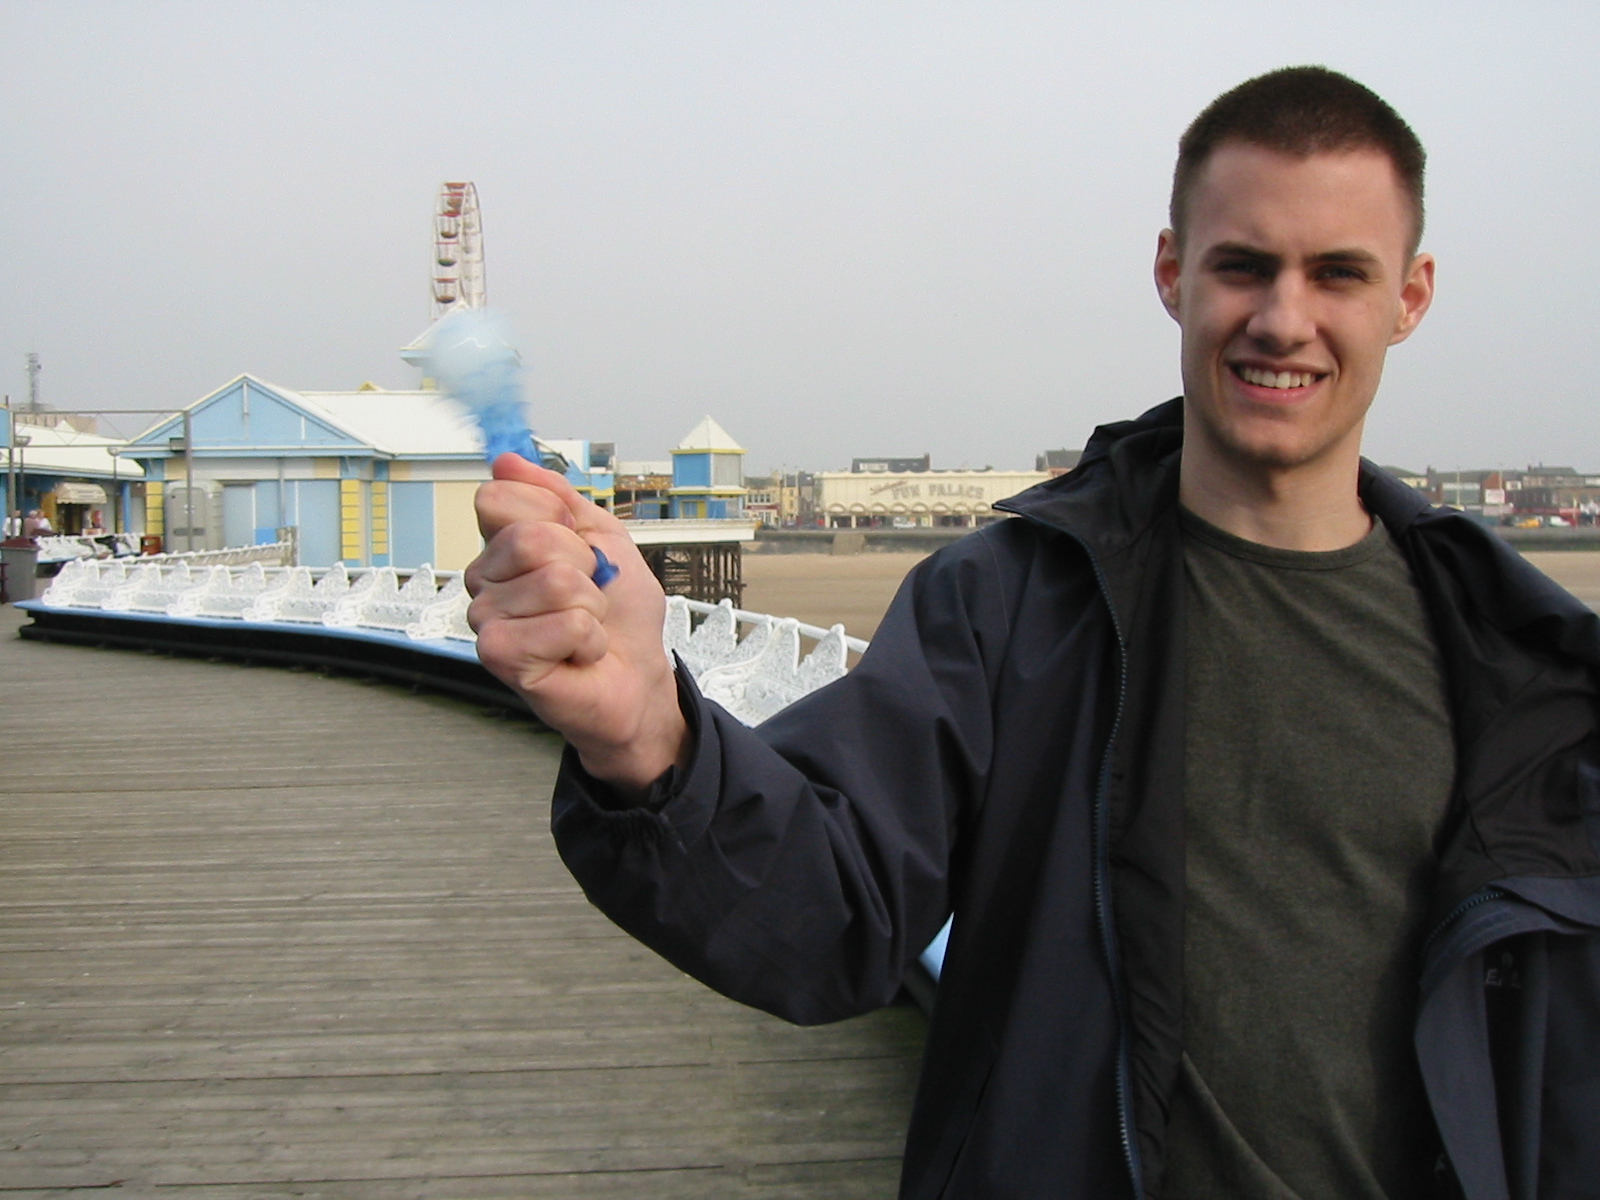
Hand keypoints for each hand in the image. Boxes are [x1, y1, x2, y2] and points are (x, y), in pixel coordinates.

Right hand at [466, 454, 688, 792]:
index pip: (498, 496)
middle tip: (588, 593)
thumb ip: (557, 495)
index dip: (553, 515)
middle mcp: (485, 579)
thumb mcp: (603, 536)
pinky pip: (561, 623)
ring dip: (590, 606)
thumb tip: (506, 459)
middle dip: (582, 564)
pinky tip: (577, 653)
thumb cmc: (618, 616)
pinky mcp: (499, 655)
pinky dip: (587, 638)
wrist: (636, 676)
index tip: (578, 544)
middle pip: (530, 537)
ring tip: (584, 627)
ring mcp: (487, 618)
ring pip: (553, 581)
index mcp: (503, 545)